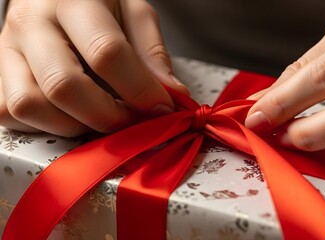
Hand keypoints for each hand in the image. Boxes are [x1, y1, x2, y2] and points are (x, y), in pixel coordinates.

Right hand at [0, 0, 188, 136]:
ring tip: (101, 117)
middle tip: (132, 120)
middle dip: (107, 117)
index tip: (163, 108)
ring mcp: (8, 49)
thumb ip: (153, 53)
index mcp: (74, 0)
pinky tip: (71, 115)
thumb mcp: (135, 13)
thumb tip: (172, 95)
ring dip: (74, 125)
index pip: (106, 53)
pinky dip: (44, 125)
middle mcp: (32, 23)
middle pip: (64, 86)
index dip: (140, 90)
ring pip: (29, 104)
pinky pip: (9, 113)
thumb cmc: (99, 2)